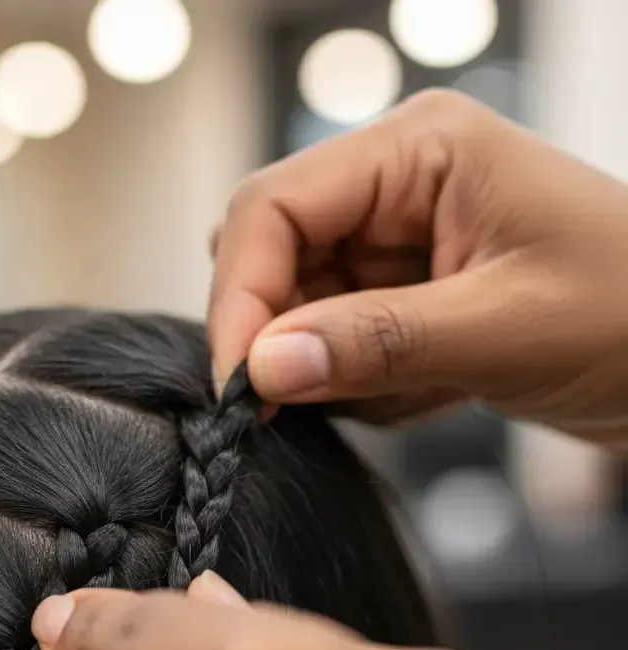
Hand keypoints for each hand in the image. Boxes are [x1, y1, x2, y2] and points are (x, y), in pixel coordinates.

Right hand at [208, 89, 627, 447]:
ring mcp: (393, 238)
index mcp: (419, 149)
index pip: (274, 206)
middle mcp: (393, 183)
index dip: (241, 293)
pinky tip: (429, 392)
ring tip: (414, 391)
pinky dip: (356, 383)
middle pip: (271, 253)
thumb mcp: (507, 330)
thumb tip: (262, 367)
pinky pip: (330, 339)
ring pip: (294, 305)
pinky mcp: (397, 289)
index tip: (239, 381)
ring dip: (329, 365)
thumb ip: (375, 343)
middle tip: (302, 403)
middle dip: (280, 332)